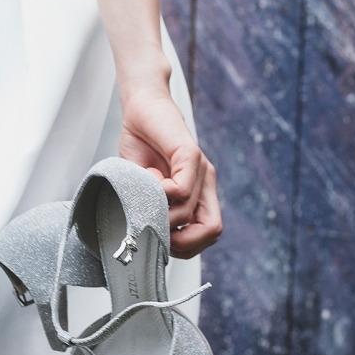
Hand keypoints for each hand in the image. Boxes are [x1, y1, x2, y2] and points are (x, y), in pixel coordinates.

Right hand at [119, 85, 222, 259]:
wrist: (142, 109)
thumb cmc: (142, 148)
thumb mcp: (146, 188)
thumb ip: (155, 209)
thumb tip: (153, 236)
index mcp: (199, 193)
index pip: (209, 233)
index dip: (187, 246)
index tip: (161, 241)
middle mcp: (205, 183)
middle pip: (212, 230)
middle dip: (182, 242)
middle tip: (156, 230)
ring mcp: (200, 168)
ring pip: (190, 212)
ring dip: (162, 211)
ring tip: (146, 192)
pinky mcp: (190, 152)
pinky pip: (182, 188)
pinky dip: (161, 191)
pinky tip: (149, 177)